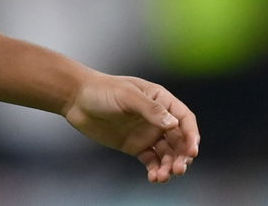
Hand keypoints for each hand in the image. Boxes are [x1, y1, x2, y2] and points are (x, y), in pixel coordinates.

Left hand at [63, 73, 199, 182]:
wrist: (75, 99)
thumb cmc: (101, 90)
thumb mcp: (126, 96)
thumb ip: (149, 109)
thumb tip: (173, 124)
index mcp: (160, 100)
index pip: (184, 119)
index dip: (191, 135)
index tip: (192, 151)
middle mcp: (158, 118)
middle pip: (179, 140)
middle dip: (182, 156)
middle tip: (179, 169)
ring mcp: (147, 133)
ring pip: (168, 154)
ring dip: (170, 166)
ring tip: (163, 176)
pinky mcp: (136, 146)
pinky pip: (152, 161)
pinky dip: (156, 170)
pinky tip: (154, 178)